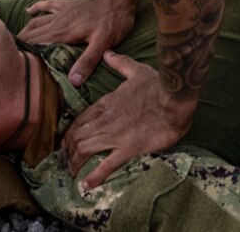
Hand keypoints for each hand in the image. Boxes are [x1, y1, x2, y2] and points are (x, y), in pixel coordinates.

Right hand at [19, 0, 137, 86]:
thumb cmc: (113, 23)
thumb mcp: (102, 45)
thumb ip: (87, 62)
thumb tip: (72, 81)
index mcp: (63, 33)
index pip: (37, 43)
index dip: (23, 51)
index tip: (10, 61)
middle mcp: (58, 22)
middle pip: (33, 33)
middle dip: (20, 43)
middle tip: (7, 55)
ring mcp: (62, 12)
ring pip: (37, 21)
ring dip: (25, 30)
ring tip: (14, 40)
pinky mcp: (68, 5)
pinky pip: (48, 5)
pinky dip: (37, 8)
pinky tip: (29, 11)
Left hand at [59, 51, 192, 189]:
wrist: (173, 99)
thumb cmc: (156, 85)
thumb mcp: (136, 70)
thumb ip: (120, 63)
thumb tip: (108, 53)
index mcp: (106, 103)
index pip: (80, 120)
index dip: (71, 132)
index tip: (66, 141)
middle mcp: (105, 120)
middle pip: (78, 137)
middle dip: (69, 150)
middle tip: (67, 160)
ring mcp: (115, 135)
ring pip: (85, 150)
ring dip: (75, 162)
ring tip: (72, 172)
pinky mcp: (127, 148)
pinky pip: (106, 165)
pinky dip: (94, 176)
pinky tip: (86, 186)